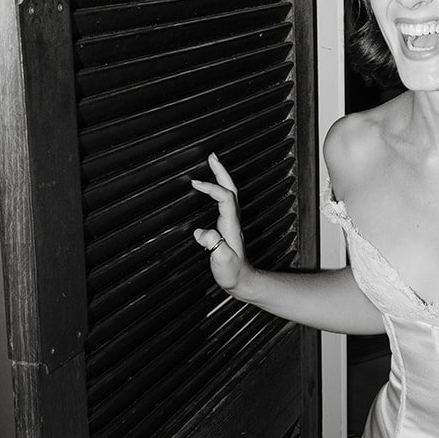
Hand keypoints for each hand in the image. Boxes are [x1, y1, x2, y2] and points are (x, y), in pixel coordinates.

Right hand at [190, 153, 247, 291]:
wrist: (242, 281)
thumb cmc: (233, 273)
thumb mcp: (222, 261)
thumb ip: (214, 245)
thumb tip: (201, 233)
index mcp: (231, 225)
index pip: (224, 198)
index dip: (212, 188)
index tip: (196, 183)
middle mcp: (232, 220)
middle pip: (230, 189)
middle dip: (221, 171)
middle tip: (211, 156)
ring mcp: (231, 222)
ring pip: (229, 193)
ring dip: (220, 177)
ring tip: (211, 164)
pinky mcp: (227, 227)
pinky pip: (223, 201)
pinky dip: (216, 190)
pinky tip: (209, 189)